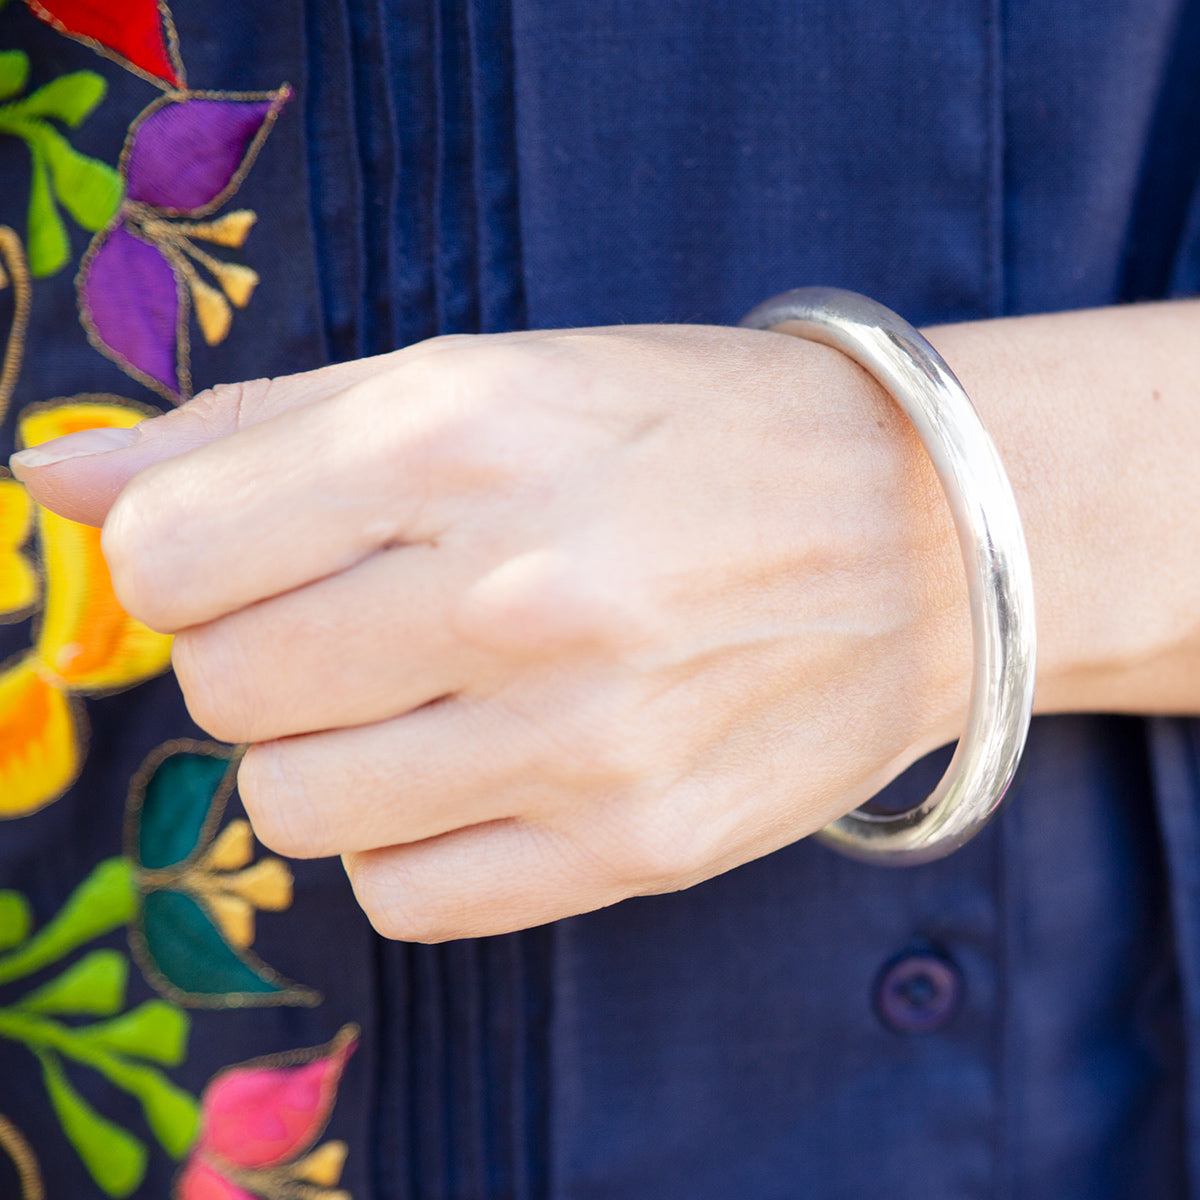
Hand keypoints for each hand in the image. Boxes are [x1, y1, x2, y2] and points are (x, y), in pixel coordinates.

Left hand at [12, 325, 968, 939]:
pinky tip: (480, 767)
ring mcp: (582, 742)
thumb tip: (49, 481)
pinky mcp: (636, 851)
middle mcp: (517, 593)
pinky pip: (401, 895)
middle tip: (361, 613)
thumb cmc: (685, 432)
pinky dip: (406, 834)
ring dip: (330, 750)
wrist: (915, 534)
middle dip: (259, 651)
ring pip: (296, 808)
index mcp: (458, 437)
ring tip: (429, 691)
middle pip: (227, 689)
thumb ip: (252, 429)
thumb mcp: (482, 380)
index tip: (247, 555)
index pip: (170, 556)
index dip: (183, 558)